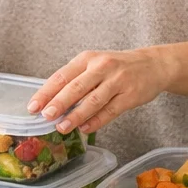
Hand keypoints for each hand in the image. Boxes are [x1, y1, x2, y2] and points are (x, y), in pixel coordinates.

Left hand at [27, 48, 175, 135]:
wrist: (153, 64)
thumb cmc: (116, 67)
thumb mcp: (94, 64)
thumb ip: (75, 80)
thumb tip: (50, 102)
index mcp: (87, 58)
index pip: (62, 76)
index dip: (46, 92)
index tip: (33, 106)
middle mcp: (101, 67)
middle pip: (76, 87)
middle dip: (59, 103)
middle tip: (46, 116)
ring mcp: (118, 81)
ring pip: (93, 101)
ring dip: (76, 116)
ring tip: (62, 127)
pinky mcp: (131, 95)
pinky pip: (110, 111)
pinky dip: (96, 121)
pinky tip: (84, 129)